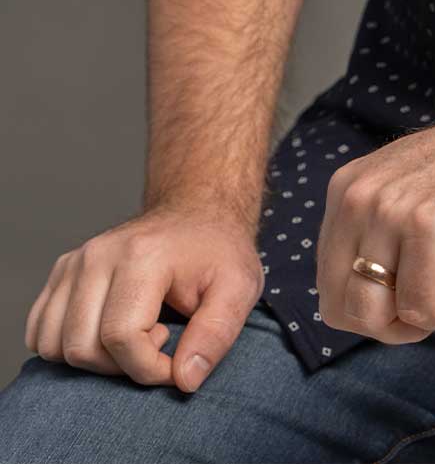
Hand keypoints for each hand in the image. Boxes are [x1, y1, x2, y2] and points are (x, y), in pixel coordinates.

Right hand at [23, 205, 265, 391]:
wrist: (197, 211)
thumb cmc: (218, 251)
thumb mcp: (239, 287)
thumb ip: (216, 334)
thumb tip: (184, 379)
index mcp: (141, 255)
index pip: (121, 337)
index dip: (150, 368)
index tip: (177, 362)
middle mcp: (99, 255)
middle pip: (83, 347)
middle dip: (122, 366)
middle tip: (159, 341)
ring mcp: (75, 261)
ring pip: (55, 345)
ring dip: (94, 359)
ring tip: (134, 333)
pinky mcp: (63, 271)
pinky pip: (40, 331)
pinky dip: (66, 346)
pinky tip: (106, 331)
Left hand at [316, 71, 434, 342]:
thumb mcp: (409, 189)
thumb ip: (374, 230)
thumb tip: (352, 305)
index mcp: (347, 187)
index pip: (327, 283)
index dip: (370, 307)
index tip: (410, 294)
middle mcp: (359, 196)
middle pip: (340, 307)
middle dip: (386, 325)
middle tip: (430, 304)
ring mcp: (392, 211)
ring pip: (372, 316)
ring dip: (415, 323)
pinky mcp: (429, 229)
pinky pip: (420, 311)